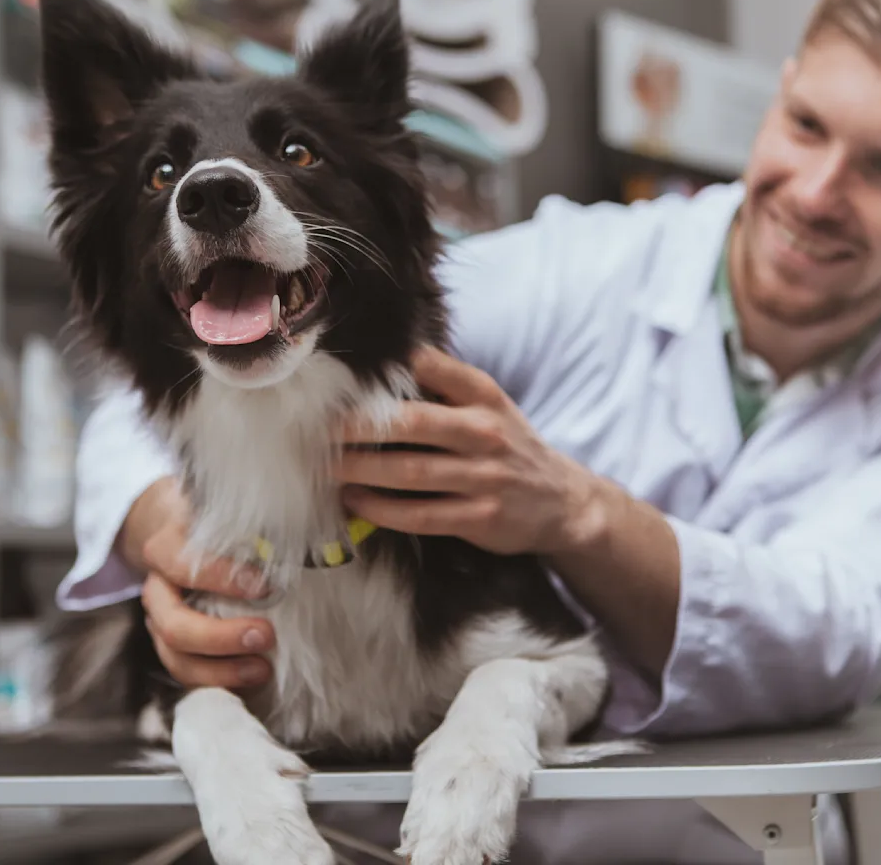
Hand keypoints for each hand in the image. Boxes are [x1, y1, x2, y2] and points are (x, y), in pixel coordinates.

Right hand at [117, 477, 276, 688]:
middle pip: (173, 625)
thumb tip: (322, 501)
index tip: (265, 585)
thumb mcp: (228, 507)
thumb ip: (259, 511)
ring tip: (263, 670)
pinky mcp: (174, 647)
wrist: (179, 531)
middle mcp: (157, 590)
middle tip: (267, 635)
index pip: (180, 564)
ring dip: (220, 671)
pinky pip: (188, 674)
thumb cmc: (216, 521)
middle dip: (220, 637)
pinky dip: (219, 683)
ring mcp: (161, 622)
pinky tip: (252, 681)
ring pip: (176, 658)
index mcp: (166, 549)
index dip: (218, 577)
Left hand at [336, 346, 607, 557]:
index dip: (383, 368)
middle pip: (411, 423)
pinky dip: (381, 509)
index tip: (338, 376)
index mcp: (482, 394)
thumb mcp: (488, 404)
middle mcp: (485, 432)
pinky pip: (420, 514)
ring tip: (326, 467)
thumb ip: (442, 383)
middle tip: (316, 429)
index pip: (429, 367)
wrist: (563, 501)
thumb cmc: (508, 446)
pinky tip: (354, 501)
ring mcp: (485, 477)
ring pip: (410, 472)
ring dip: (360, 470)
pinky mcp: (480, 517)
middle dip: (357, 426)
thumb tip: (378, 363)